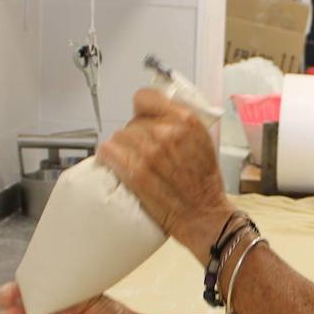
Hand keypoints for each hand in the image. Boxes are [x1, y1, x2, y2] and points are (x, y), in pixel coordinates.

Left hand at [97, 88, 235, 259]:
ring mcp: (150, 153)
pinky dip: (109, 159)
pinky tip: (117, 166)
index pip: (146, 98)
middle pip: (132, 122)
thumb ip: (180, 124)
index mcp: (186, 120)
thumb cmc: (205, 183)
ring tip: (134, 163)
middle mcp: (167, 133)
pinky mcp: (136, 172)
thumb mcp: (203, 142)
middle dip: (136, 136)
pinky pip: (108, 153)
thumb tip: (156, 115)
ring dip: (122, 149)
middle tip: (145, 153)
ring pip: (118, 137)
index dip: (143, 110)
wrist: (204, 215)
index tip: (143, 119)